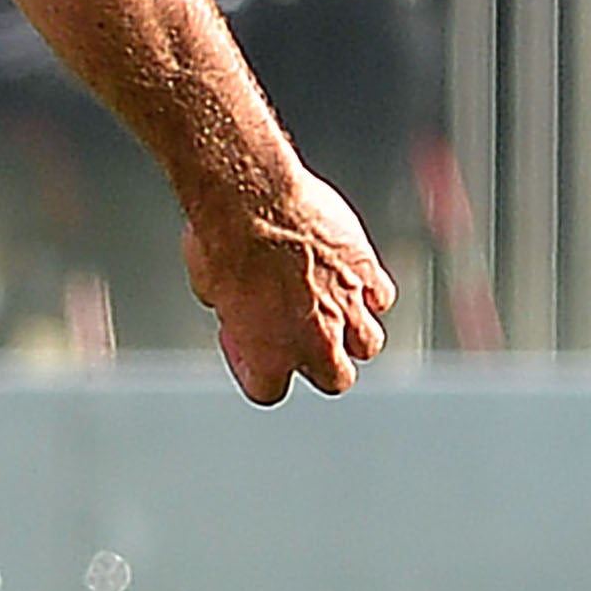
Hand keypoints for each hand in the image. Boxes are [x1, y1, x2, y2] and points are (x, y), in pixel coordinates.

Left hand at [186, 164, 393, 400]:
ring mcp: (347, 307)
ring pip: (369, 344)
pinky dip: (369, 293)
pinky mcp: (368, 271)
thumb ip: (233, 311)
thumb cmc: (221, 240)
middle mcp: (314, 341)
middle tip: (301, 338)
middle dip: (320, 364)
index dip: (253, 370)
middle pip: (336, 379)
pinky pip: (382, 297)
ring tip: (332, 312)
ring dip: (354, 334)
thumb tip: (240, 307)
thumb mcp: (208, 288)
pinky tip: (350, 279)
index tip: (245, 346)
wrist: (254, 199)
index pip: (268, 391)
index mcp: (268, 355)